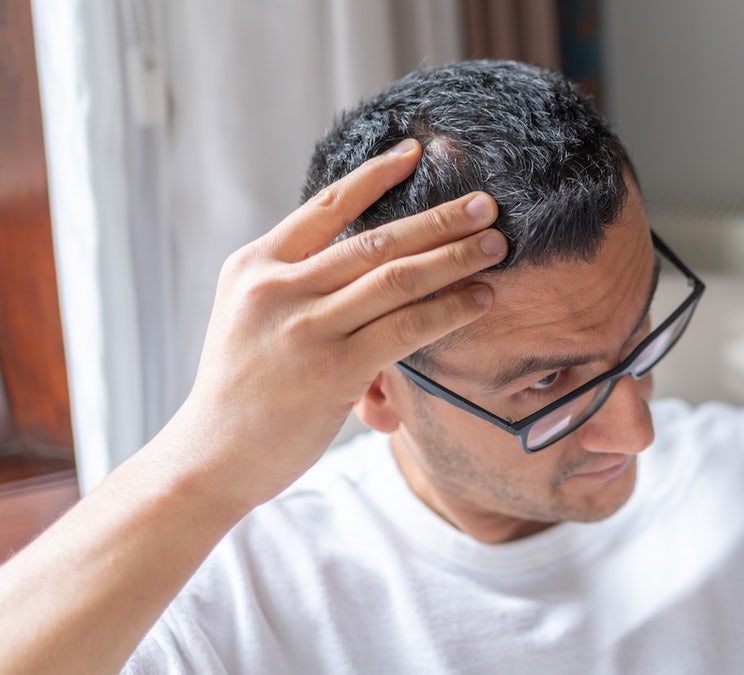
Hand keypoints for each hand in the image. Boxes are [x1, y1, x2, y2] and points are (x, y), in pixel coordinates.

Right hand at [169, 138, 506, 510]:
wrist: (209, 457)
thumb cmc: (242, 390)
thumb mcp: (252, 317)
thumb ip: (300, 285)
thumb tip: (368, 263)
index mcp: (255, 265)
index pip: (325, 206)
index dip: (375, 177)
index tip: (415, 152)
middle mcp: (277, 287)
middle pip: (375, 239)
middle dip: (439, 219)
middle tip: (486, 203)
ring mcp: (304, 327)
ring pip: (398, 278)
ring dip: (455, 259)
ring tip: (496, 246)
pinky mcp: (332, 370)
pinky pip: (407, 328)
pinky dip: (449, 310)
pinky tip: (479, 299)